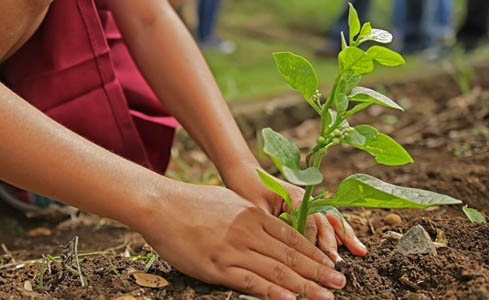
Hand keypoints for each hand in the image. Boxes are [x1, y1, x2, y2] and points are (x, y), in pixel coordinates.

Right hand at [139, 184, 345, 299]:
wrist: (161, 204)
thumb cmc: (192, 202)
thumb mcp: (228, 201)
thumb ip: (250, 216)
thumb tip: (266, 229)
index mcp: (253, 215)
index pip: (292, 237)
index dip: (314, 253)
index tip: (331, 264)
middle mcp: (249, 231)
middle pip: (291, 255)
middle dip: (318, 271)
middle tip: (340, 283)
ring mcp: (233, 249)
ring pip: (276, 271)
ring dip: (304, 285)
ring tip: (326, 295)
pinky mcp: (216, 266)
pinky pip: (249, 282)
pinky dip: (272, 292)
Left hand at [221, 163, 367, 261]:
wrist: (244, 172)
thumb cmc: (246, 188)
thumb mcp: (255, 208)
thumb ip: (271, 224)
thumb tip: (281, 248)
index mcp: (294, 196)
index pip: (309, 220)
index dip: (313, 240)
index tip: (315, 258)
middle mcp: (305, 198)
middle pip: (324, 220)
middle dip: (332, 242)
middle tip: (337, 262)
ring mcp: (308, 202)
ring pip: (330, 220)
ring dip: (345, 236)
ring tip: (360, 251)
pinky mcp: (306, 207)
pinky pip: (326, 220)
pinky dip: (339, 232)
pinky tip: (351, 244)